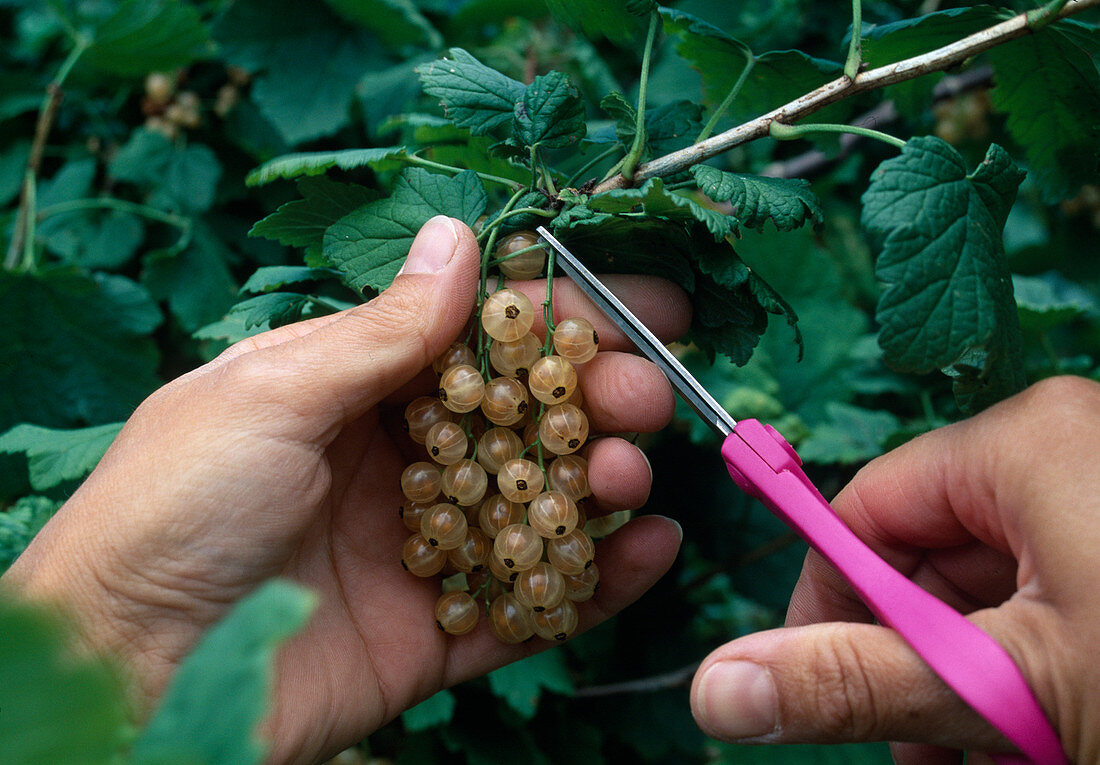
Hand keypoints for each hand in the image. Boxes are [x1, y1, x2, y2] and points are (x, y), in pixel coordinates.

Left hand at [1, 216, 685, 763]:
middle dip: (594, 397)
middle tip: (646, 393)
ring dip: (602, 481)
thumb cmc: (173, 510)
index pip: (478, 339)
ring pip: (540, 505)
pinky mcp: (439, 632)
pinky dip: (599, 580)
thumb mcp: (271, 395)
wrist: (127, 677)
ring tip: (631, 471)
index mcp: (352, 390)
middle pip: (523, 419)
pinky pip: (535, 604)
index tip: (643, 301)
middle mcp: (397, 462)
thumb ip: (379, 331)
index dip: (559, 315)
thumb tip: (457, 239)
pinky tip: (651, 547)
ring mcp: (424, 548)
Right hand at [690, 376, 1099, 763]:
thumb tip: (719, 687)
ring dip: (975, 680)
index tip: (822, 688)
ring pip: (993, 590)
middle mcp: (1063, 448)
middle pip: (927, 558)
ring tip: (993, 751)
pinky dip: (1033, 665)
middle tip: (929, 749)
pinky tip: (1041, 733)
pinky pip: (1051, 592)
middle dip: (917, 664)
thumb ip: (857, 680)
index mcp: (1024, 441)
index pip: (862, 513)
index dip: (830, 607)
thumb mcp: (1009, 680)